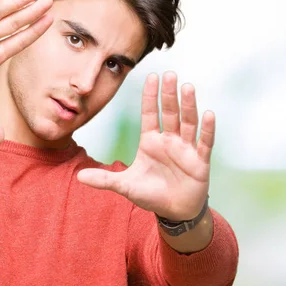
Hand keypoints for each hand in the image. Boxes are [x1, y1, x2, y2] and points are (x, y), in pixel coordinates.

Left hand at [77, 72, 213, 220]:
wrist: (174, 212)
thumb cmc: (151, 194)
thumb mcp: (125, 186)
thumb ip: (104, 180)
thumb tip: (79, 177)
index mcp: (150, 141)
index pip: (150, 114)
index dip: (150, 96)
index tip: (152, 76)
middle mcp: (169, 140)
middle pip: (170, 113)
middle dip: (169, 94)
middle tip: (169, 74)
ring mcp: (185, 149)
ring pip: (187, 123)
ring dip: (188, 105)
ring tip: (187, 87)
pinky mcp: (199, 161)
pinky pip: (204, 142)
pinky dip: (206, 129)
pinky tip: (207, 113)